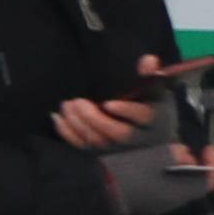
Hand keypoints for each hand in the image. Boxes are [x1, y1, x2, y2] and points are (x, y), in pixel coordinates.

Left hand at [54, 64, 189, 152]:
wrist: (152, 143)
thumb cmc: (151, 109)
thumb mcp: (155, 92)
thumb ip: (150, 76)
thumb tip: (149, 59)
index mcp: (154, 119)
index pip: (143, 117)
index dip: (126, 111)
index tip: (108, 103)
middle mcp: (139, 138)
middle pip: (119, 134)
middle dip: (95, 118)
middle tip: (78, 102)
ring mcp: (120, 149)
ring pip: (99, 142)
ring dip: (78, 124)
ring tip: (67, 105)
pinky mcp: (103, 154)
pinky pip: (83, 147)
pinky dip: (68, 133)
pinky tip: (58, 117)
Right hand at [97, 136, 213, 214]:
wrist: (94, 188)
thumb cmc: (128, 171)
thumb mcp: (157, 155)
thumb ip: (177, 153)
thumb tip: (184, 154)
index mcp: (179, 193)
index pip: (209, 181)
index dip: (213, 163)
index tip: (207, 148)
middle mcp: (170, 202)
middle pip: (190, 181)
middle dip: (188, 162)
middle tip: (178, 148)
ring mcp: (153, 204)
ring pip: (172, 183)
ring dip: (171, 166)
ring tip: (160, 152)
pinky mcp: (138, 202)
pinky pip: (157, 186)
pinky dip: (157, 173)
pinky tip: (146, 162)